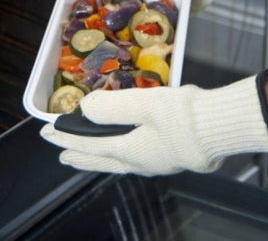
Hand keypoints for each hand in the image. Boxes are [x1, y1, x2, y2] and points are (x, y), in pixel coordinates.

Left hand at [41, 75, 267, 176]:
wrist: (220, 127)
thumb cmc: (184, 116)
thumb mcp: (144, 104)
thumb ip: (112, 107)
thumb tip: (85, 108)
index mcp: (129, 149)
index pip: (88, 143)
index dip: (66, 136)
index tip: (47, 132)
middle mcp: (137, 160)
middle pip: (97, 158)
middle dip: (76, 153)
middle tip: (59, 153)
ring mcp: (152, 162)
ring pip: (112, 163)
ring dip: (93, 158)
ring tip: (81, 158)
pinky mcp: (165, 157)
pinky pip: (128, 161)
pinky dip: (114, 158)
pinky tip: (119, 154)